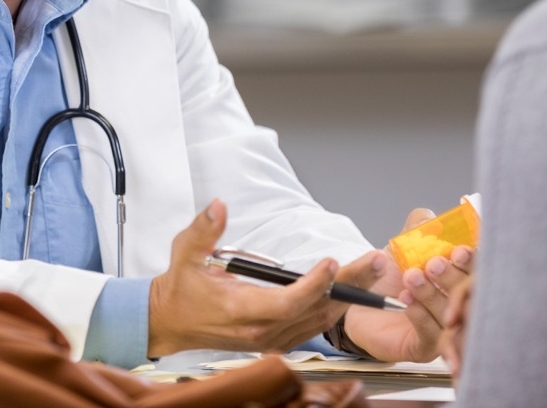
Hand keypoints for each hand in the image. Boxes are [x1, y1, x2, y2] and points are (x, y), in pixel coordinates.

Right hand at [147, 200, 360, 357]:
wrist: (171, 322)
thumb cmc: (181, 288)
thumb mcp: (185, 252)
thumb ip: (205, 229)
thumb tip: (219, 206)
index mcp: (240, 309)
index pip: (287, 303)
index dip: (313, 285)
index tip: (330, 262)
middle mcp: (259, 331)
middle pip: (314, 311)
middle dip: (348, 286)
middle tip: (374, 261)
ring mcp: (269, 340)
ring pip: (319, 321)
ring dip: (347, 296)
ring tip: (371, 270)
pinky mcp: (275, 341)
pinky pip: (312, 326)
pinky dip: (333, 307)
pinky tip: (351, 289)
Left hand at [342, 208, 473, 361]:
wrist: (359, 304)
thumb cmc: (388, 276)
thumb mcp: (403, 246)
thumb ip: (418, 228)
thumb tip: (430, 218)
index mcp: (460, 279)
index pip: (479, 271)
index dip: (473, 262)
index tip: (459, 251)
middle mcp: (459, 306)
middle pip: (471, 296)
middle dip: (453, 277)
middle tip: (433, 264)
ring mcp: (446, 329)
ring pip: (452, 317)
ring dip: (432, 294)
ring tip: (411, 278)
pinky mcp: (426, 348)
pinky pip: (432, 335)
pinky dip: (420, 316)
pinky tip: (406, 301)